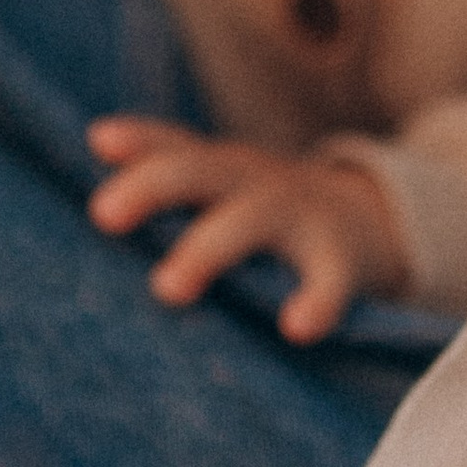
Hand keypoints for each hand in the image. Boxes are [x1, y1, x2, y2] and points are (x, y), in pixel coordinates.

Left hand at [87, 117, 407, 343]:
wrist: (372, 219)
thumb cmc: (265, 209)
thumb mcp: (221, 184)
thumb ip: (162, 166)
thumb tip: (95, 139)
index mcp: (221, 169)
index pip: (174, 146)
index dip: (139, 141)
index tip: (100, 141)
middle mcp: (254, 182)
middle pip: (201, 171)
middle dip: (153, 187)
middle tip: (103, 214)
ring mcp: (299, 216)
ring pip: (250, 220)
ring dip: (207, 248)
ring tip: (168, 288)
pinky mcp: (341, 258)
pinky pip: (330, 279)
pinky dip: (317, 300)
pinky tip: (296, 327)